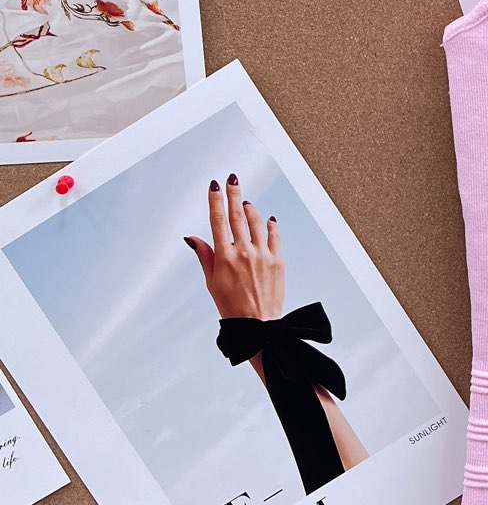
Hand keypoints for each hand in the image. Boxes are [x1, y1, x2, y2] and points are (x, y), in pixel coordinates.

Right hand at [184, 174, 284, 321]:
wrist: (258, 325)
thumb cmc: (231, 306)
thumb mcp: (211, 282)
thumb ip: (204, 255)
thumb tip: (191, 237)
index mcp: (224, 257)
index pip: (218, 221)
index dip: (216, 201)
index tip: (215, 186)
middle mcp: (244, 252)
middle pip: (238, 215)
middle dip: (234, 194)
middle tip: (232, 179)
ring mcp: (263, 255)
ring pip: (257, 222)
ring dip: (251, 209)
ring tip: (245, 202)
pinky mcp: (278, 260)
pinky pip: (274, 235)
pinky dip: (270, 225)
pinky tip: (267, 219)